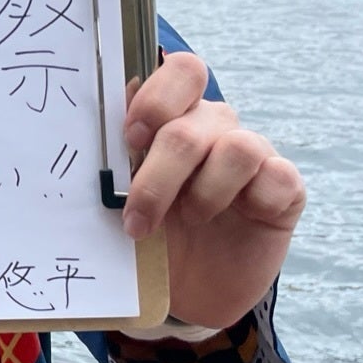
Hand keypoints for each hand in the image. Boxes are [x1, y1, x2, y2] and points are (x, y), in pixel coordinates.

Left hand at [121, 53, 304, 329]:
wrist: (190, 291)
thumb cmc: (152, 235)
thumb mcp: (125, 201)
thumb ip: (114, 166)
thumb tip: (78, 149)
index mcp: (174, 116)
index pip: (181, 72)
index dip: (156, 98)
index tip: (131, 139)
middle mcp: (215, 126)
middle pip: (193, 122)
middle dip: (160, 174)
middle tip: (139, 217)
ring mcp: (253, 154)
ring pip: (236, 148)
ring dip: (203, 193)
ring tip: (189, 221)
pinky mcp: (284, 187)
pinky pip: (277, 177)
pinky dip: (252, 201)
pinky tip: (238, 219)